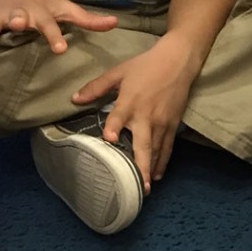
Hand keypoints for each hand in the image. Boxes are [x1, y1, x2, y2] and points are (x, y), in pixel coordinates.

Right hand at [0, 0, 116, 52]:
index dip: (55, 36)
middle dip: (16, 24)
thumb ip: (88, 20)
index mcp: (39, 14)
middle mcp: (16, 14)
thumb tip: (116, 24)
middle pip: (16, 20)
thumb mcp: (64, 9)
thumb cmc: (42, 4)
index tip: (60, 49)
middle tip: (16, 28)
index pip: (50, 26)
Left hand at [72, 37, 202, 189]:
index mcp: (130, 102)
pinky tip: (158, 174)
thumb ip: (96, 87)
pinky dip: (163, 161)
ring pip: (156, 150)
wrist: (177, 62)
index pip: (119, 117)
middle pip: (143, 144)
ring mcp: (161, 123)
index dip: (114, 128)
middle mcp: (146, 116)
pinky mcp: (173, 125)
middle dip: (140, 165)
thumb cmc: (145, 66)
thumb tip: (74, 99)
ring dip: (151, 169)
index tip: (108, 139)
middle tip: (137, 185)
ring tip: (146, 188)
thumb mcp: (118, 72)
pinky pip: (167, 147)